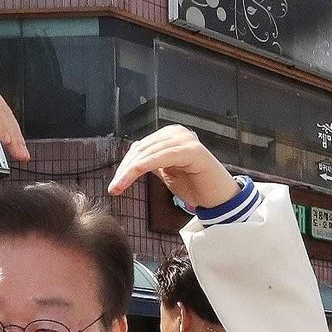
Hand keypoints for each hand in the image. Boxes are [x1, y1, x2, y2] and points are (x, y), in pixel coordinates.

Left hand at [108, 125, 239, 207]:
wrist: (218, 197)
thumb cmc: (194, 186)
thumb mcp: (166, 173)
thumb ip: (152, 164)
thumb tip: (131, 162)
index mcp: (169, 136)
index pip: (139, 148)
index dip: (124, 167)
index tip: (114, 186)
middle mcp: (177, 133)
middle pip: (141, 149)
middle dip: (124, 170)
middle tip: (113, 189)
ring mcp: (185, 139)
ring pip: (148, 153)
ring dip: (129, 171)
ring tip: (117, 188)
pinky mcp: (193, 150)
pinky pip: (163, 157)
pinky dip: (145, 165)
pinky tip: (133, 174)